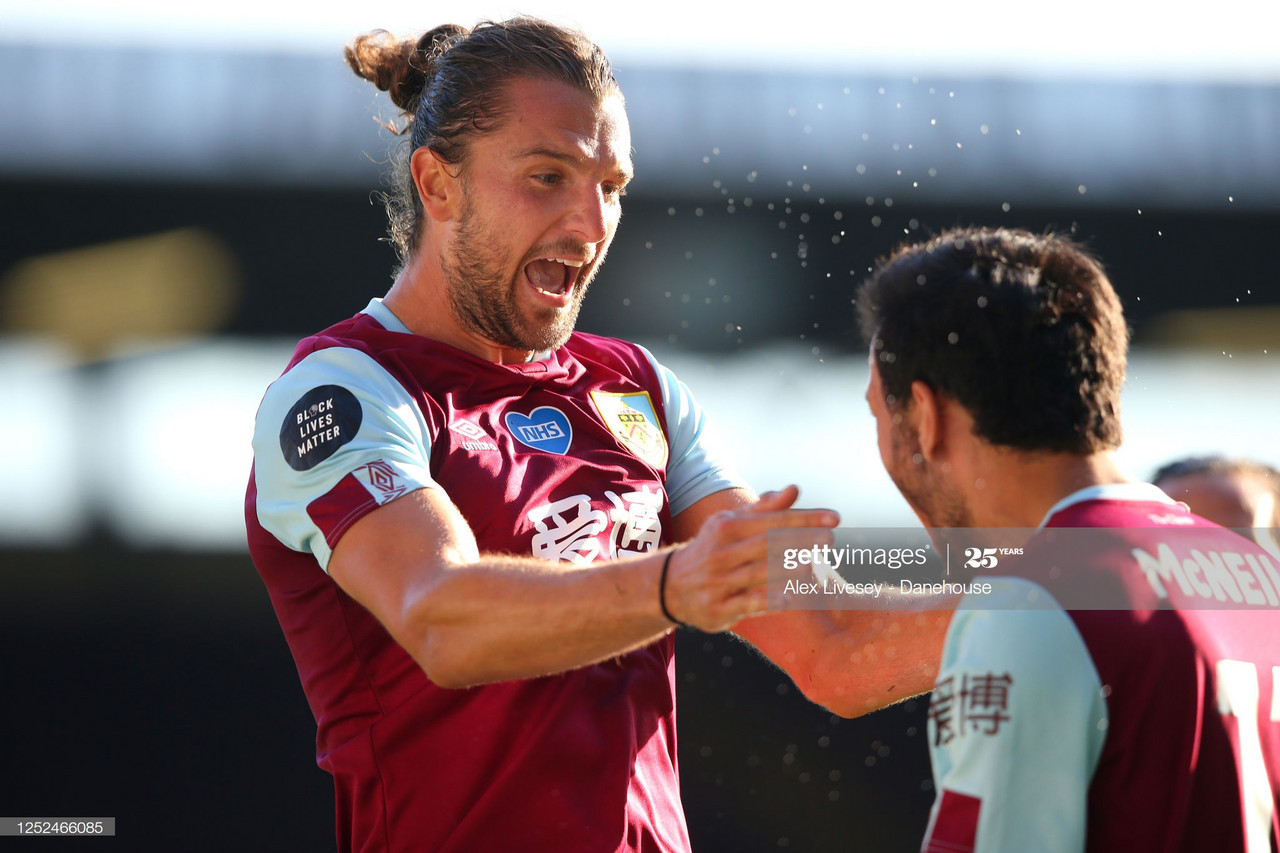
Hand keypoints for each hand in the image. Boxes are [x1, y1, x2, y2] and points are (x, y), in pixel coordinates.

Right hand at [663, 486, 838, 631]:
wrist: (670, 585)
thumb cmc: (714, 548)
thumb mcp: (732, 524)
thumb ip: (766, 509)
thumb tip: (795, 489)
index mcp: (728, 526)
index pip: (773, 520)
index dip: (804, 519)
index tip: (834, 519)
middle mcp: (722, 552)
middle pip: (766, 544)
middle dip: (798, 541)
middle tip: (830, 539)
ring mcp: (719, 581)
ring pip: (757, 574)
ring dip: (786, 569)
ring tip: (812, 564)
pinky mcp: (719, 608)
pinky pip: (748, 604)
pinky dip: (769, 601)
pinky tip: (791, 598)